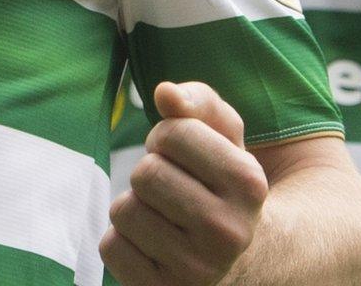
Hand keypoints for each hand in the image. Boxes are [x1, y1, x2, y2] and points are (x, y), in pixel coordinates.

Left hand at [100, 81, 268, 285]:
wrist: (243, 259)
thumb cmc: (221, 184)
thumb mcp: (225, 138)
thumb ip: (198, 103)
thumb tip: (165, 92)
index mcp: (248, 184)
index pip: (171, 134)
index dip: (168, 138)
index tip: (187, 159)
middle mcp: (228, 232)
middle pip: (144, 174)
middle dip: (151, 172)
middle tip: (173, 189)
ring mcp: (197, 270)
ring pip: (123, 211)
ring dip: (136, 207)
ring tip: (165, 218)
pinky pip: (111, 247)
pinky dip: (124, 241)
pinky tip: (154, 246)